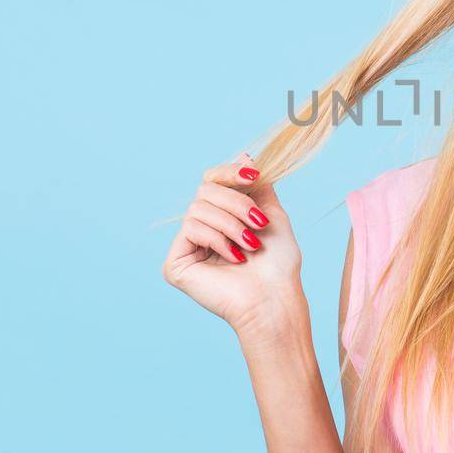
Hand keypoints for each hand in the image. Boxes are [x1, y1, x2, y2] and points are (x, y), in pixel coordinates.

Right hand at [160, 150, 307, 348]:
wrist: (274, 298)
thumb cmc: (278, 263)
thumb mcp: (271, 212)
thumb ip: (256, 185)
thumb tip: (243, 154)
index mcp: (220, 217)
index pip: (212, 180)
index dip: (230, 173)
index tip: (254, 175)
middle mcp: (200, 230)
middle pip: (205, 190)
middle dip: (237, 203)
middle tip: (259, 223)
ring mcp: (186, 247)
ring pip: (198, 208)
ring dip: (232, 224)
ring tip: (250, 245)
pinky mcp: (175, 264)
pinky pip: (191, 228)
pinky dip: (217, 239)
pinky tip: (234, 258)